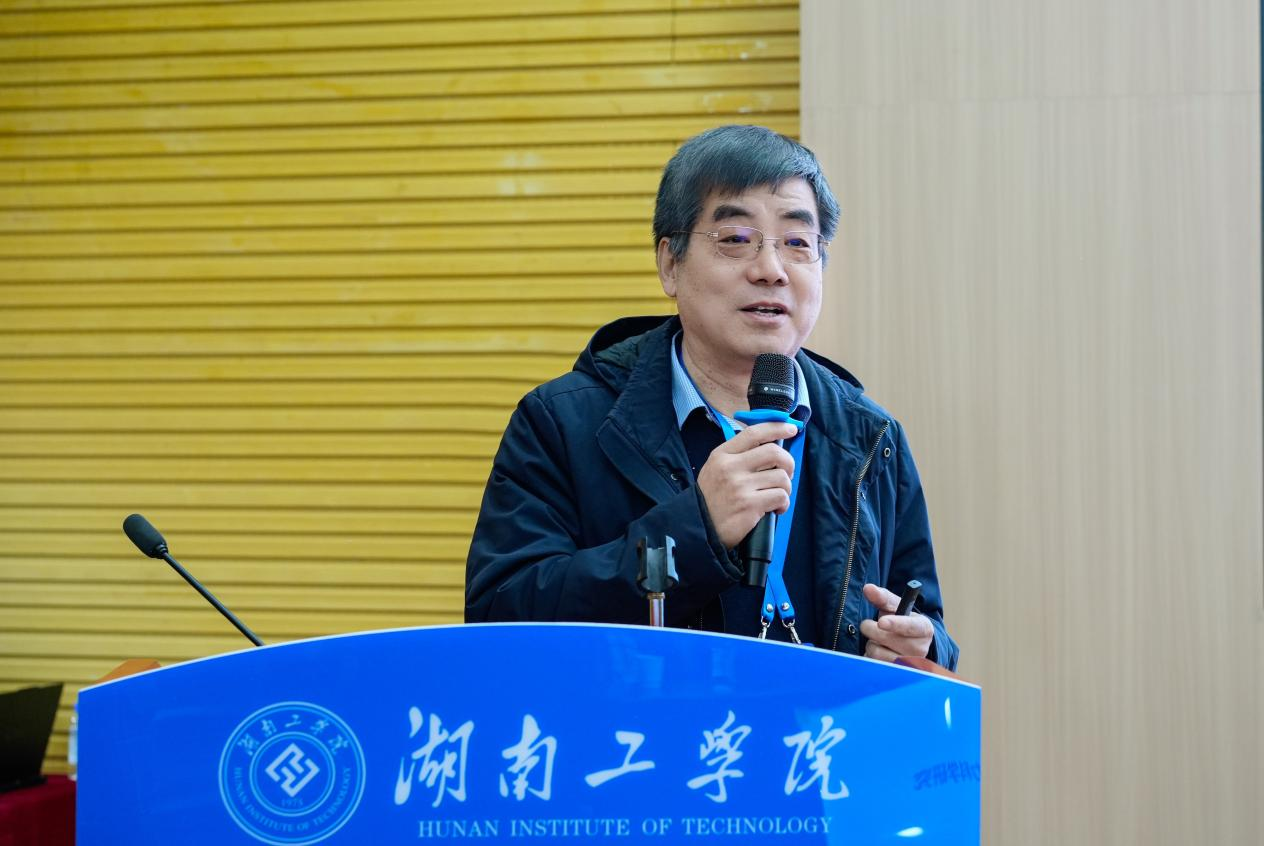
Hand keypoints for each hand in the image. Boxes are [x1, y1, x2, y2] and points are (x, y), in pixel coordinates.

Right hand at [695, 421, 797, 548]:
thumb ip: (738, 456)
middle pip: (774, 452)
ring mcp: (740, 486)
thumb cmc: (712, 499)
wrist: (699, 528)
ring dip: (786, 487)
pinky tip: (775, 509)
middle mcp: (730, 467)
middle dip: (788, 462)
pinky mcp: (750, 505)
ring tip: (777, 496)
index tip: (791, 429)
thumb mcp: (716, 469)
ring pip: (781, 477)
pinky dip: (783, 504)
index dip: (776, 428)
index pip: (753, 433)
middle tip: (787, 473)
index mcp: (722, 455)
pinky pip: (780, 497)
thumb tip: (772, 448)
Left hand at [859, 583, 932, 662]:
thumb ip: (882, 597)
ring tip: (878, 640)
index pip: (911, 626)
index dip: (896, 624)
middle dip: (871, 629)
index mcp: (924, 628)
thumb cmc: (901, 621)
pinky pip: (874, 665)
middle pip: (888, 639)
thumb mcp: (896, 608)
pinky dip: (870, 657)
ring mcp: (910, 664)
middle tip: (869, 625)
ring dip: (871, 644)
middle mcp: (920, 648)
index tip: (881, 622)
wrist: (911, 644)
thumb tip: (868, 588)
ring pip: (878, 653)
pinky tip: (878, 652)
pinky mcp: (898, 675)